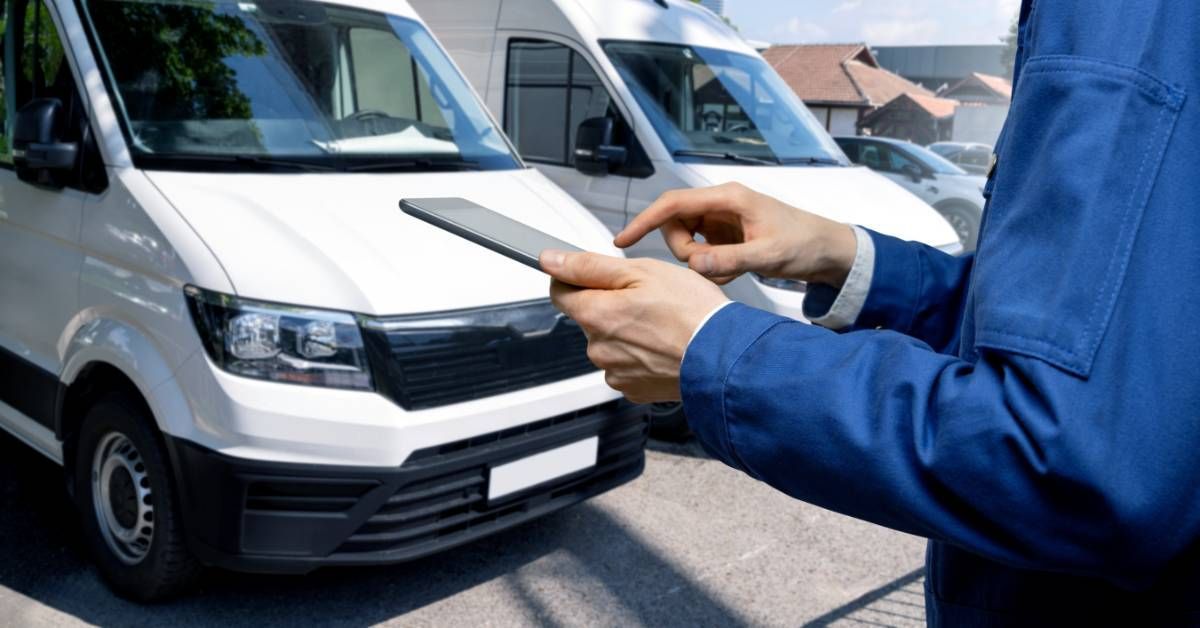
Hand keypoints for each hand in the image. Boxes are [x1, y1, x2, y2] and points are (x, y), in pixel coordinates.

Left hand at [541, 250, 727, 402]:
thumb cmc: (692, 312)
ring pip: (610, 342)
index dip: (576, 277)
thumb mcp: (641, 271)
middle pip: (589, 317)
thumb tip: (550, 260)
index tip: (596, 275)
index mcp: (595, 315)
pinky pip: (628, 365)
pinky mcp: (634, 389)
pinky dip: (642, 354)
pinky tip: (664, 345)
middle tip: (647, 299)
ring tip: (662, 324)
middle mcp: (598, 348)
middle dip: (610, 305)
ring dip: (628, 331)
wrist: (725, 357)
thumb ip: (589, 266)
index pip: (559, 291)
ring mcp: (615, 371)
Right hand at [615, 182, 857, 287]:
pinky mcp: (727, 236)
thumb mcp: (768, 255)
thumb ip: (730, 260)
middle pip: (676, 226)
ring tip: (729, 271)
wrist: (828, 251)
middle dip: (684, 252)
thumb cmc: (805, 243)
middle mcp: (721, 206)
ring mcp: (723, 221)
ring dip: (699, 262)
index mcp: (728, 198)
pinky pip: (702, 252)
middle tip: (710, 268)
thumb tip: (695, 264)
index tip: (623, 241)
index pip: (673, 205)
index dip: (644, 221)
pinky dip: (710, 267)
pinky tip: (734, 271)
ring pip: (687, 242)